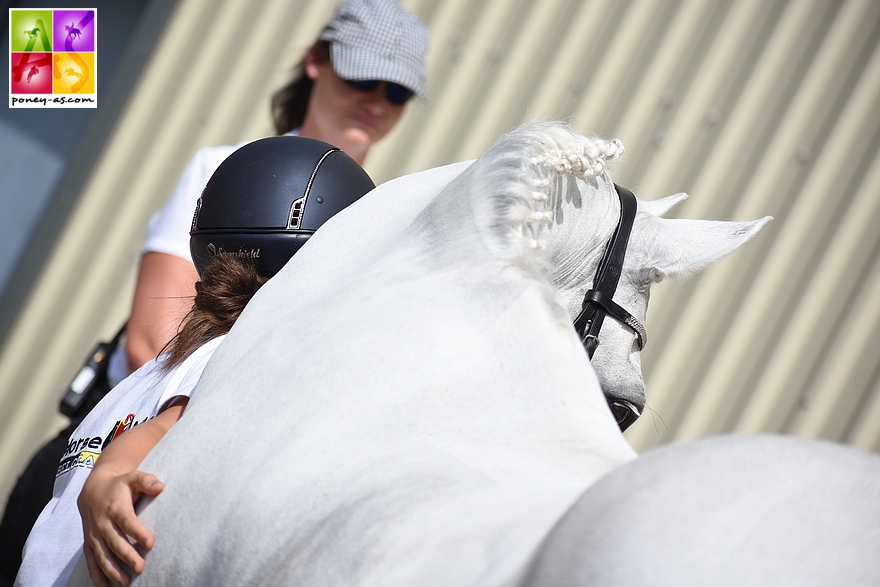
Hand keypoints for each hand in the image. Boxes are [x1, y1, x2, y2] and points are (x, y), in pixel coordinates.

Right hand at [78, 467, 164, 585]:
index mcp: (116, 507)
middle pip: (115, 542)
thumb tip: (160, 486)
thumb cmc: (120, 485)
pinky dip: (97, 576)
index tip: (150, 543)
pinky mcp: (89, 544)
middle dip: (127, 556)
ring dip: (112, 570)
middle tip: (140, 567)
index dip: (138, 532)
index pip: (127, 521)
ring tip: (126, 583)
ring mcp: (94, 535)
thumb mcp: (133, 477)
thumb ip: (146, 480)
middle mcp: (102, 523)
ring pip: (102, 555)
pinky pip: (92, 562)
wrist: (92, 489)